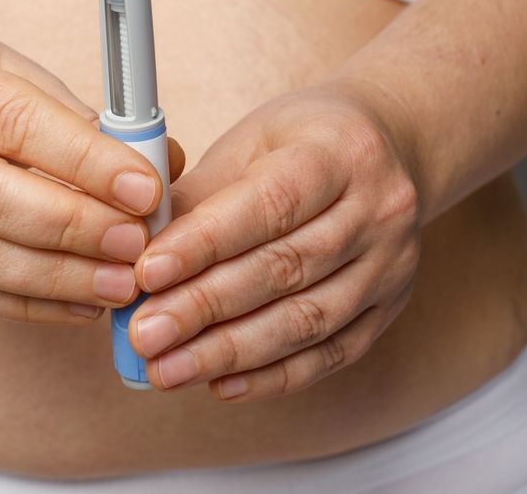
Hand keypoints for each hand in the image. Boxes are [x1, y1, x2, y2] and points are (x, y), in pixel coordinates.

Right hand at [0, 26, 184, 323]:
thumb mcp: (7, 67)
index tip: (145, 189)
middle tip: (136, 244)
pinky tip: (81, 303)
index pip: (12, 123)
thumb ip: (77, 115)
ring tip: (118, 283)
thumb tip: (162, 163)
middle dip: (73, 227)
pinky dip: (29, 304)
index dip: (84, 161)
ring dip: (55, 277)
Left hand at [128, 84, 419, 400]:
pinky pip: (331, 353)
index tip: (146, 273)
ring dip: (229, 353)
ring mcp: (390, 264)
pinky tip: (221, 384)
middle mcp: (378, 210)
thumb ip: (199, 195)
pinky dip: (273, 376)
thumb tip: (135, 253)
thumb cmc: (305, 141)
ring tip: (167, 369)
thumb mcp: (250, 142)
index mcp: (340, 153)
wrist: (391, 147)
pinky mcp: (390, 307)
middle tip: (145, 334)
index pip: (269, 205)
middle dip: (204, 307)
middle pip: (284, 269)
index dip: (204, 244)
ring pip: (306, 320)